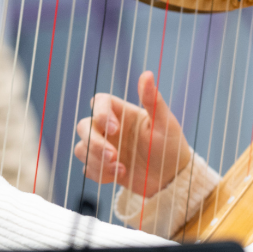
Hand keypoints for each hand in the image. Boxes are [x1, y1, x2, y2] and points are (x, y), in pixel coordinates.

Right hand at [74, 71, 190, 197]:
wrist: (171, 178)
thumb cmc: (170, 146)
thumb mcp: (164, 123)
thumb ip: (153, 100)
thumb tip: (147, 73)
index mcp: (122, 113)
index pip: (98, 102)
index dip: (100, 113)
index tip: (115, 129)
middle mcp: (109, 128)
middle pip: (83, 126)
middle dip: (94, 143)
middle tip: (114, 156)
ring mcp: (104, 148)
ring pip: (81, 149)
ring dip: (97, 161)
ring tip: (121, 170)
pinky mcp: (102, 167)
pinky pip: (88, 169)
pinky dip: (100, 174)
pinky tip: (119, 176)